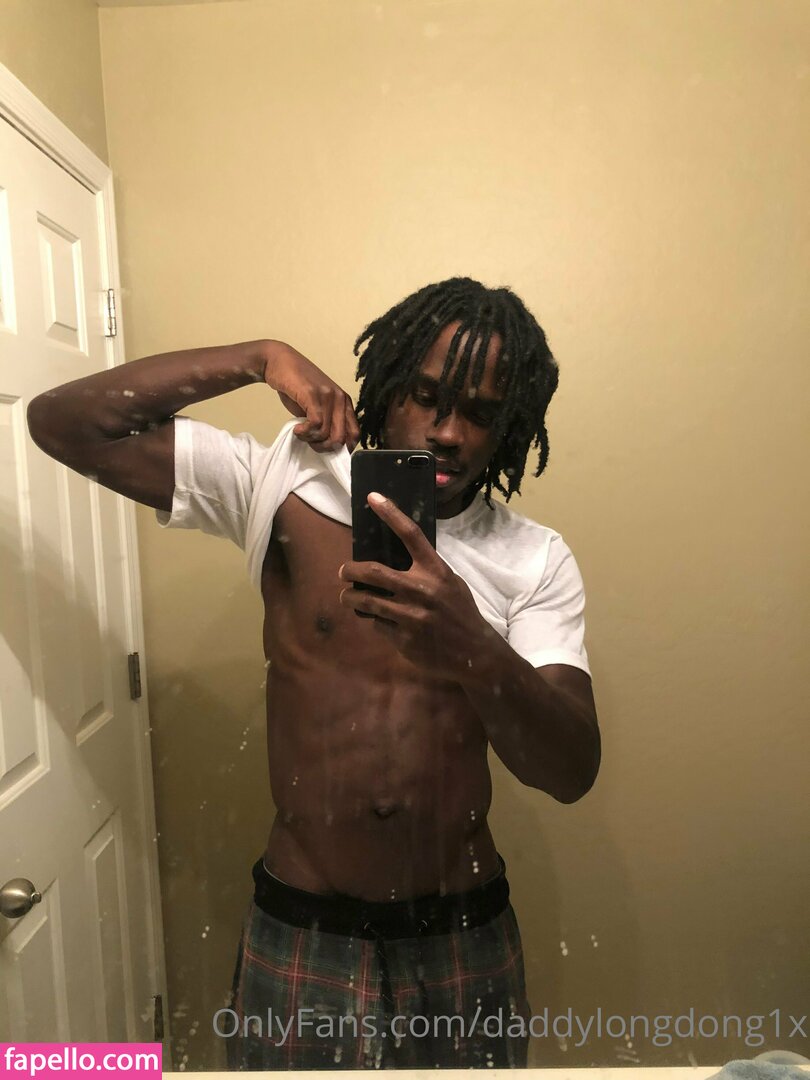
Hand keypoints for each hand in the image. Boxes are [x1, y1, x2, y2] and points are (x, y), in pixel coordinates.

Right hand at [265, 342, 359, 452]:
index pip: (354, 434)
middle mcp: (341, 399)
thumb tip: (331, 446)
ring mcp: (328, 396)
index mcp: (345, 402)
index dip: (342, 448)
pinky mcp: (313, 395)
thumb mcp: (316, 406)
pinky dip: (305, 433)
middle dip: (324, 448)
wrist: (279, 362)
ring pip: (326, 434)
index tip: (325, 449)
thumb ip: (326, 422)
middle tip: (310, 443)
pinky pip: (315, 424)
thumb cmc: (296, 387)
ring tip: (301, 433)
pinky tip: (297, 429)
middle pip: (341, 438)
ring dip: (311, 440)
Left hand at [337, 492, 489, 677]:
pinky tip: (380, 622)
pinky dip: (375, 622)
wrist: (473, 653)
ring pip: (367, 601)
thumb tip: (395, 559)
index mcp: (436, 571)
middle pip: (373, 571)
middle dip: (350, 571)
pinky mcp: (403, 638)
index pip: (411, 534)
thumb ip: (427, 571)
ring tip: (347, 596)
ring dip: (350, 598)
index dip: (390, 513)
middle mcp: (422, 589)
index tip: (372, 497)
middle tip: (343, 571)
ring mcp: (411, 615)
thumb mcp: (451, 583)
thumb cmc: (460, 613)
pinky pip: (377, 625)